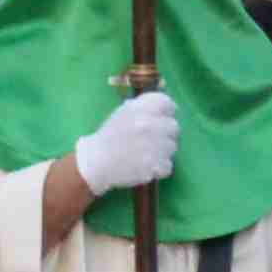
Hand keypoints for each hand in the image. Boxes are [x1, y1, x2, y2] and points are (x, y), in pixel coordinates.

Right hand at [69, 91, 183, 198]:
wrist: (97, 161)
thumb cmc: (110, 135)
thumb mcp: (124, 112)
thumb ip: (145, 106)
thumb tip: (166, 105)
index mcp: (141, 108)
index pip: (167, 104)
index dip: (166, 112)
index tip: (161, 118)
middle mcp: (150, 124)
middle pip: (174, 127)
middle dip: (166, 133)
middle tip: (153, 139)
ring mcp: (154, 146)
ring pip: (172, 147)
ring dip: (163, 150)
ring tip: (147, 153)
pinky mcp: (154, 165)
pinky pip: (168, 166)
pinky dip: (159, 168)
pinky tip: (147, 166)